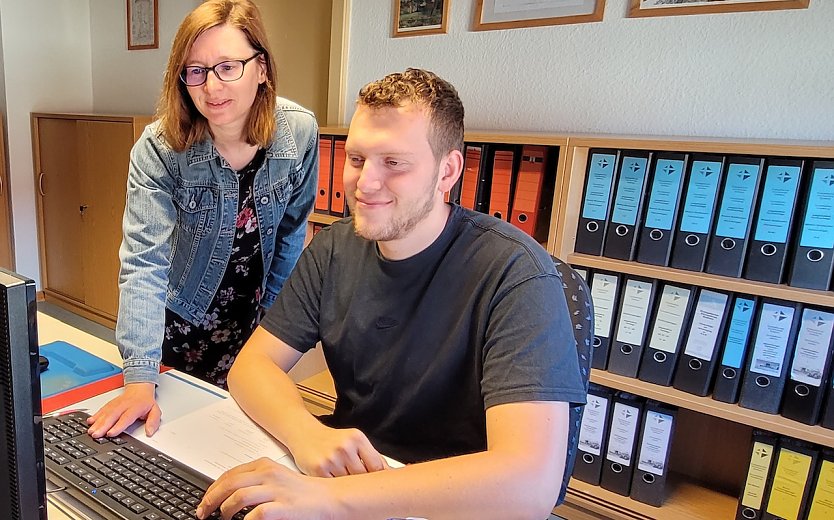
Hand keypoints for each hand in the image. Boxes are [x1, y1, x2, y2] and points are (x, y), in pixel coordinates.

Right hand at [86, 382, 160, 437]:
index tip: (111, 433)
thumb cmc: (146, 401)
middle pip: (112, 416)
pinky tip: (90, 422)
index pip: (126, 417)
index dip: (118, 426)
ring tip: (91, 431)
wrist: (140, 387)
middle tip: (96, 434)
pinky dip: (95, 415)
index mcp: (135, 407)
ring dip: (97, 422)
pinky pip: (102, 409)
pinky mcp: (110, 403)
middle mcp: (124, 405)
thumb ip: (153, 422)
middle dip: (103, 426)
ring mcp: (116, 404)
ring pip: (105, 413)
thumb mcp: (155, 411)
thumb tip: (150, 432)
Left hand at [196, 457, 335, 519]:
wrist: (330, 498)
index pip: (229, 474)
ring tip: (223, 518)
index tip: (205, 500)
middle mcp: (268, 475)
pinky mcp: (283, 507)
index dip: (213, 489)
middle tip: (203, 512)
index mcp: (265, 465)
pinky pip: (256, 514)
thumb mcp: (277, 479)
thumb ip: (255, 482)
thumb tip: (229, 494)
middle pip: (229, 484)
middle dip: (211, 500)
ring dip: (225, 510)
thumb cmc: (304, 492)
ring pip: (238, 497)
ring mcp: (276, 490)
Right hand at [290, 424, 388, 476]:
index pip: (377, 465)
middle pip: (364, 476)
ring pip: (349, 482)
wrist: (304, 433)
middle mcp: (345, 447)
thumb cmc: (329, 439)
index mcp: (357, 438)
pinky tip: (332, 479)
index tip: (380, 483)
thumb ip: (368, 455)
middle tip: (358, 481)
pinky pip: (334, 486)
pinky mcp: (319, 470)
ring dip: (347, 484)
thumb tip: (387, 471)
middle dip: (362, 480)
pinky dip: (335, 485)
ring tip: (342, 477)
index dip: (379, 477)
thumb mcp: (352, 439)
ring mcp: (332, 459)